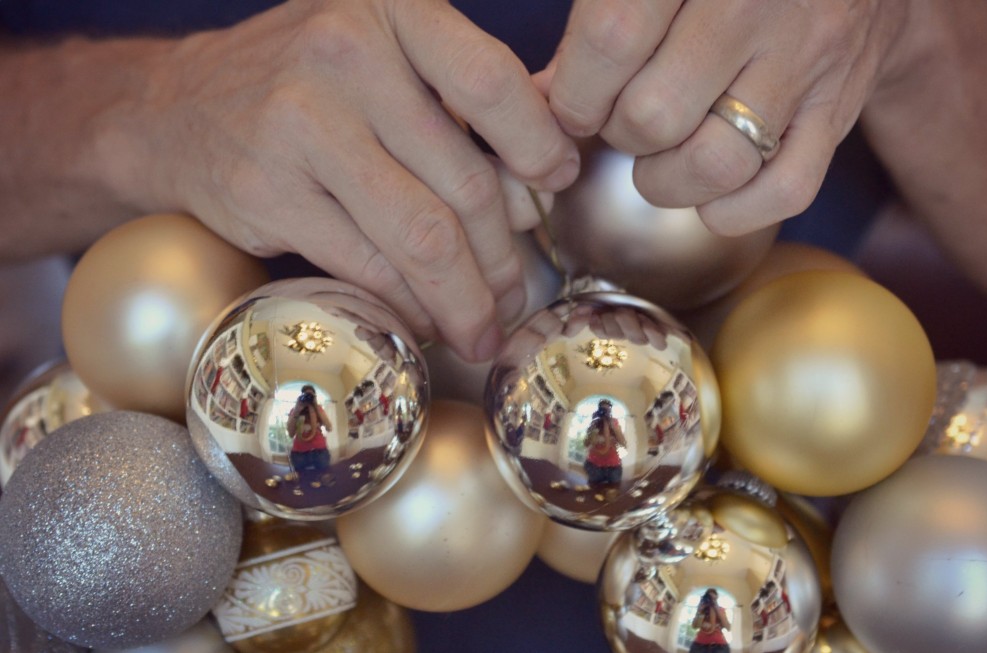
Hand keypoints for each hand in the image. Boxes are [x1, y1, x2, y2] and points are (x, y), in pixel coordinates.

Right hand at [110, 0, 578, 360]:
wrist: (176, 108)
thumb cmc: (303, 84)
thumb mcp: (379, 51)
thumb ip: (454, 98)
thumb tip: (539, 182)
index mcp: (389, 8)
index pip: (491, 80)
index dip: (538, 144)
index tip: (557, 184)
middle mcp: (345, 53)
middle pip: (463, 180)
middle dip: (504, 258)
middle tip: (517, 294)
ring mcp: (301, 123)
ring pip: (422, 236)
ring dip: (464, 299)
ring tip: (482, 328)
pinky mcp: (269, 191)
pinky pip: (368, 266)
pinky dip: (408, 306)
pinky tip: (424, 320)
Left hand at [541, 0, 912, 234]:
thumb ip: (595, 31)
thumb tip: (532, 102)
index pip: (611, 38)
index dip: (575, 94)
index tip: (574, 108)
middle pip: (653, 113)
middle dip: (620, 136)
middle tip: (626, 123)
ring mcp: (807, 55)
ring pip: (712, 162)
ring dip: (665, 182)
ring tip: (661, 159)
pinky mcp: (839, 108)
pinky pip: (783, 192)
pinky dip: (731, 211)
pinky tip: (710, 193)